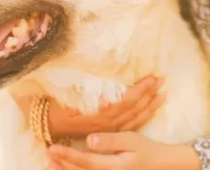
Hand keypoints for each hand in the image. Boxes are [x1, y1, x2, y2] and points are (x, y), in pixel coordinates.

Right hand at [16, 75, 164, 138]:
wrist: (46, 122)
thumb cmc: (56, 103)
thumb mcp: (69, 93)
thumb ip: (87, 92)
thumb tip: (106, 94)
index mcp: (99, 113)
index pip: (126, 101)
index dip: (141, 90)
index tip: (152, 78)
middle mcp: (107, 123)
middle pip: (134, 109)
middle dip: (150, 94)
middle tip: (163, 80)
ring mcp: (108, 129)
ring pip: (135, 119)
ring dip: (150, 106)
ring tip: (163, 94)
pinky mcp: (107, 131)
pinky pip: (130, 125)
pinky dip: (143, 116)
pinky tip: (150, 109)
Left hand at [48, 132, 200, 169]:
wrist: (162, 165)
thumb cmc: (146, 149)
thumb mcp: (131, 140)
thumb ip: (110, 141)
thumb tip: (89, 140)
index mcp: (112, 167)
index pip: (84, 161)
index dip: (67, 155)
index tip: (51, 148)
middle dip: (62, 164)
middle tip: (47, 154)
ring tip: (52, 163)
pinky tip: (70, 167)